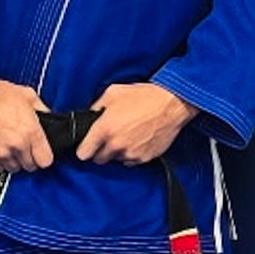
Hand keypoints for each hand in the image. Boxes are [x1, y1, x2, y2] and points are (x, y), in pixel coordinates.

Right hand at [0, 76, 51, 173]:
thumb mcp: (27, 94)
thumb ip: (42, 109)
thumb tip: (48, 117)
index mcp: (31, 132)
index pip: (46, 160)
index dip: (45, 156)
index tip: (41, 153)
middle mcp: (17, 145)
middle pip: (30, 166)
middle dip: (30, 158)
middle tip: (25, 147)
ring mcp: (0, 153)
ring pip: (14, 169)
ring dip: (15, 161)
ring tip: (11, 147)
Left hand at [77, 82, 196, 164]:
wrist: (172, 103)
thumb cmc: (144, 96)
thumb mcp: (113, 92)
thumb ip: (96, 106)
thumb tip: (91, 115)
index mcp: (104, 129)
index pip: (83, 154)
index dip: (84, 149)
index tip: (87, 146)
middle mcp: (116, 144)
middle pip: (99, 160)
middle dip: (101, 150)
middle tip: (109, 138)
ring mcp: (131, 153)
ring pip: (116, 160)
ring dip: (118, 152)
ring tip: (127, 136)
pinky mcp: (145, 157)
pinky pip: (132, 161)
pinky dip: (132, 153)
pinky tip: (138, 140)